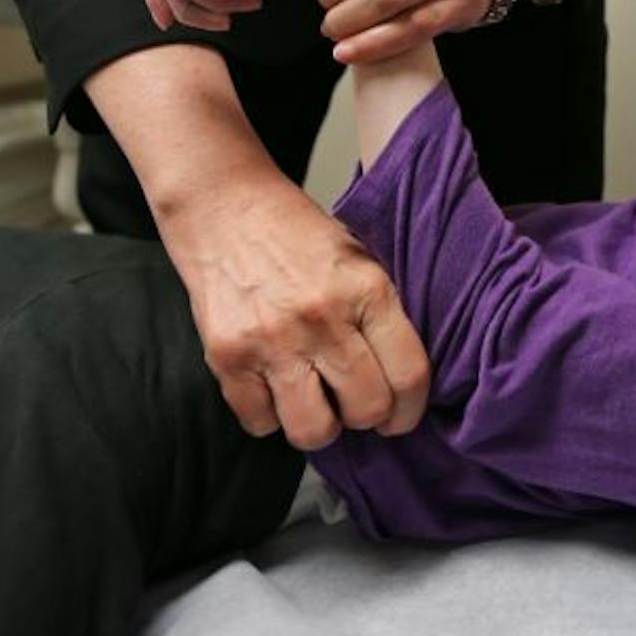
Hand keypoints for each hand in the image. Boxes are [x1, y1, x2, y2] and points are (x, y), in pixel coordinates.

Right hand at [161, 169, 430, 447]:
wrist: (225, 205)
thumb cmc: (296, 233)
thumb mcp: (359, 258)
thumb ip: (382, 315)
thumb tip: (402, 383)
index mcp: (366, 289)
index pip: (409, 374)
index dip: (410, 409)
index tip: (402, 415)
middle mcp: (322, 318)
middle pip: (366, 410)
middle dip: (366, 416)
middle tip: (355, 403)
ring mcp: (272, 341)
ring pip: (314, 430)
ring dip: (319, 424)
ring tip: (315, 399)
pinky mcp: (228, 357)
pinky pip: (260, 423)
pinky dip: (269, 414)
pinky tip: (273, 384)